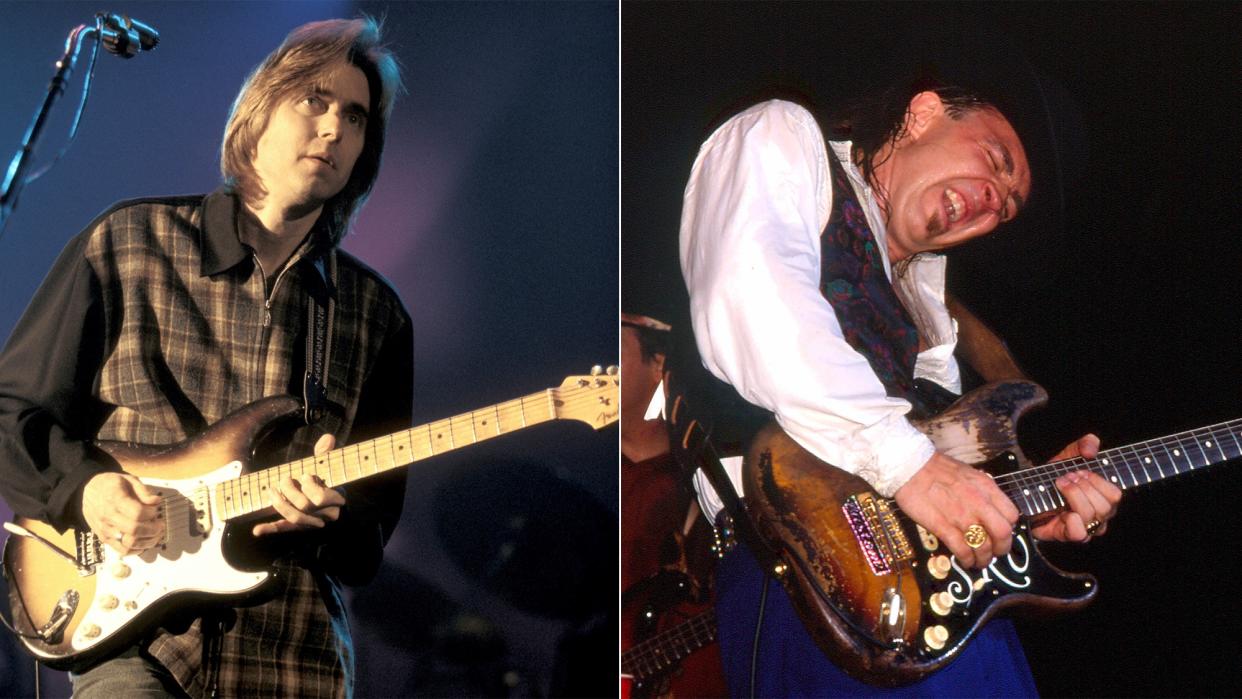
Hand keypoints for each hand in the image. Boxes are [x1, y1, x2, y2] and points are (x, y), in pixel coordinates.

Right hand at [82, 472, 164, 554]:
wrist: (86, 491)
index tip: (155, 510)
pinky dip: (137, 549)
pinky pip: (122, 550)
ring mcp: (105, 530)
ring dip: (148, 541)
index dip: (151, 513)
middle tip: (160, 525)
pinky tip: (144, 542)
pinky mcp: (104, 538)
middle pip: (134, 530)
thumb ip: (143, 490)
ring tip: (156, 535)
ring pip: (129, 543)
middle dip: (153, 529)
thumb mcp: (128, 479)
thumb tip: (156, 502)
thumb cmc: (110, 485)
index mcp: (114, 499)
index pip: (137, 513)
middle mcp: (108, 517)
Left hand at [252, 433, 345, 536]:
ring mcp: (310, 523)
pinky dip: (269, 529)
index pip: (322, 498)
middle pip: (304, 506)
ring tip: (272, 490)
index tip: (305, 475)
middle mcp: (324, 515)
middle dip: (291, 491)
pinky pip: (283, 529)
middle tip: (285, 479)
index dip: (311, 487)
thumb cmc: (324, 478)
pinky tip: (257, 530)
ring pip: (294, 517)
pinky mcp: (296, 527)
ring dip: (280, 503)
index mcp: (335, 500)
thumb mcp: (325, 465)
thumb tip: (328, 438)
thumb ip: (325, 453)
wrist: (326, 499)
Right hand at [895, 451, 1018, 567]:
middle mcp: (978, 503)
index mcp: (986, 488)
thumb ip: (982, 491)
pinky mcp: (943, 526)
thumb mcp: (969, 474)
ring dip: (983, 559)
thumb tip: (989, 508)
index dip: (1009, 528)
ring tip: (979, 561)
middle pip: (1002, 534)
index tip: (1001, 533)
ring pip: (983, 546)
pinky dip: (966, 560)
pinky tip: (965, 561)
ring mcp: (961, 516)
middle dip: (1002, 548)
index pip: (1011, 515)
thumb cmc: (937, 468)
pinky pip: (962, 550)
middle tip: (995, 553)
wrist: (910, 467)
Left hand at [1030, 434, 1121, 541]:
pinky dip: (1072, 520)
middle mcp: (1098, 516)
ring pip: (1091, 516)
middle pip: (1105, 507)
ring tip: (1060, 486)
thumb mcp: (1070, 455)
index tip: (1080, 471)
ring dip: (1074, 496)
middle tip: (1066, 478)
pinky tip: (1063, 511)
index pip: (1115, 495)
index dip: (1098, 481)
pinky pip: (1078, 533)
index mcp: (1103, 499)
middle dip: (1083, 487)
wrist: (1029, 488)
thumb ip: (1084, 444)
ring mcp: (1083, 528)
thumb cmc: (1055, 475)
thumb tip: (1091, 449)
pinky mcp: (1065, 535)